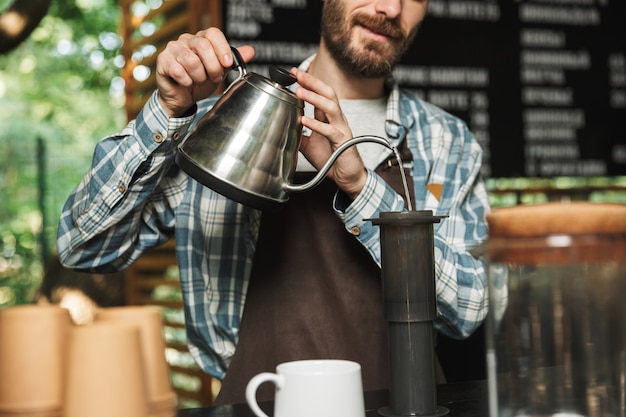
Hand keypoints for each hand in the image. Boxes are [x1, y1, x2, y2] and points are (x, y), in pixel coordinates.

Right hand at [155, 27, 254, 116]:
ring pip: (191, 60)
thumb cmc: (200, 82)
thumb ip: (233, 61)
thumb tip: (250, 51)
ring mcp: (173, 49)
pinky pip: (178, 71)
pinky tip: (186, 83)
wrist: (183, 98)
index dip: (222, 48)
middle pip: (203, 45)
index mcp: (201, 39)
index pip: (213, 33)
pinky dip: (186, 81)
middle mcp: (186, 40)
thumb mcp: (220, 72)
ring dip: (199, 76)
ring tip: (198, 81)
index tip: (228, 64)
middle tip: (214, 77)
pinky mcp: (163, 61)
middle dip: (213, 66)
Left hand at [291, 69, 367, 199]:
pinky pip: (330, 131)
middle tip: (298, 74)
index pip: (320, 94)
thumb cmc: (330, 158)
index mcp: (329, 117)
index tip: (294, 72)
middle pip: (328, 93)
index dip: (309, 82)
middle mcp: (337, 119)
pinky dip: (316, 124)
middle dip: (313, 82)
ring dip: (314, 98)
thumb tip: (283, 126)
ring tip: (300, 92)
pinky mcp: (342, 142)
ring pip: (331, 107)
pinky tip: (304, 120)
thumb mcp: (308, 144)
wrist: (346, 176)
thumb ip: (298, 133)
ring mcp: (341, 129)